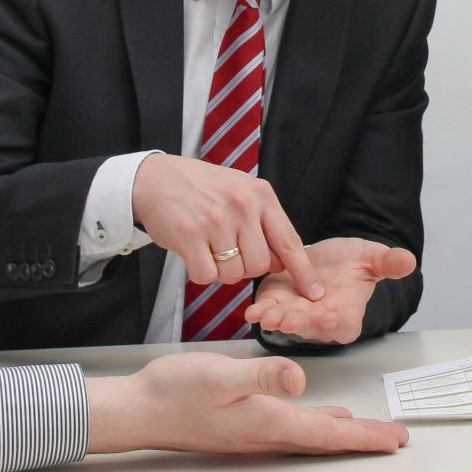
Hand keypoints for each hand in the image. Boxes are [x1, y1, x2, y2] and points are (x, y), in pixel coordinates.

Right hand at [84, 352, 408, 454]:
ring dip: (342, 434)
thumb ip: (262, 377)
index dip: (365, 436)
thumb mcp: (221, 375)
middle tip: (395, 439)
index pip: (329, 433)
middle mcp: (266, 432)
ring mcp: (254, 431)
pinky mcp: (243, 424)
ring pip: (310, 434)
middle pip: (326, 438)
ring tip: (368, 432)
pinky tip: (320, 417)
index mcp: (269, 421)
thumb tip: (299, 380)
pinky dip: (315, 425)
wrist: (139, 410)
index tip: (395, 439)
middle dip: (363, 439)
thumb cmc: (175, 392)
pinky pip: (291, 428)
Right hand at [131, 153, 322, 299]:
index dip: (303, 272)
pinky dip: (201, 273)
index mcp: (260, 195)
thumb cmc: (202, 189)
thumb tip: (284, 260)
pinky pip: (206, 276)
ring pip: (233, 274)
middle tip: (229, 251)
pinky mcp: (189, 235)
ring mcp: (216, 220)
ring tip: (209, 247)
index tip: (314, 294)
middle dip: (246, 268)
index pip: (289, 241)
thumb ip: (264, 221)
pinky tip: (194, 253)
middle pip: (260, 265)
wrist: (156, 178)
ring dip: (221, 271)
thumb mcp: (241, 191)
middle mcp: (242, 206)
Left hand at [244, 238, 416, 344]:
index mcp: (346, 314)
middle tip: (289, 319)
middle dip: (299, 323)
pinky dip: (260, 312)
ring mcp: (296, 315)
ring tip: (267, 315)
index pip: (343, 325)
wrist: (323, 256)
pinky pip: (267, 311)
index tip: (329, 317)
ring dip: (276, 319)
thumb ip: (388, 263)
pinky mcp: (276, 304)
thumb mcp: (371, 257)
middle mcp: (320, 321)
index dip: (336, 323)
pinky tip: (252, 311)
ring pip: (286, 321)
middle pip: (310, 327)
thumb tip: (410, 260)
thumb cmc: (349, 262)